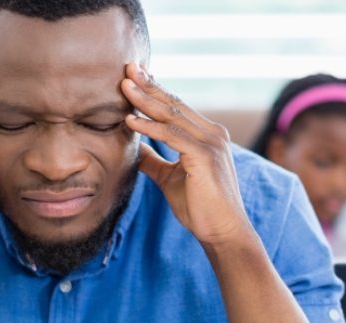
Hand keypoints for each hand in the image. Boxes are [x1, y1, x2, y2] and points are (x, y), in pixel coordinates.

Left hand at [120, 63, 252, 246]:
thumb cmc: (201, 209)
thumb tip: (133, 148)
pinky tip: (130, 120)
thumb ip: (154, 160)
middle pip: (174, 104)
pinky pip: (172, 135)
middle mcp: (213, 135)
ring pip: (172, 115)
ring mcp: (212, 144)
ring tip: (123, 87)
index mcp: (208, 137)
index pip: (177, 107)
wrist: (223, 232)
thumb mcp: (170, 178)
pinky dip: (149, 127)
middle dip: (149, 85)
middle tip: (127, 67)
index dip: (155, 90)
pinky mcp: (205, 157)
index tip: (134, 77)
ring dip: (145, 100)